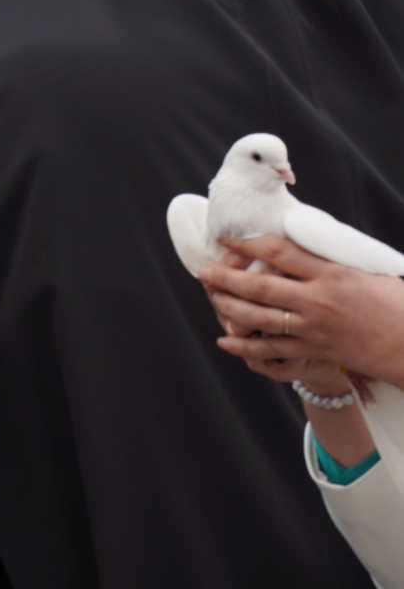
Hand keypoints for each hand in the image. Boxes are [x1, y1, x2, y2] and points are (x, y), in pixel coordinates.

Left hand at [203, 235, 403, 388]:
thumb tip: (298, 246)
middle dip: (227, 277)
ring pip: (260, 317)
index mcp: (331, 274)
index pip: (280, 252)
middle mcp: (318, 300)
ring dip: (230, 307)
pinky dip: (245, 346)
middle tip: (204, 271)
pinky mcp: (314, 350)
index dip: (249, 243)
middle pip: (261, 286)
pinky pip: (272, 350)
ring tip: (211, 297)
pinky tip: (226, 341)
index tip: (227, 238)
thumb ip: (329, 261)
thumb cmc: (395, 304)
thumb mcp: (364, 272)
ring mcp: (314, 328)